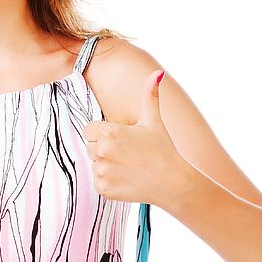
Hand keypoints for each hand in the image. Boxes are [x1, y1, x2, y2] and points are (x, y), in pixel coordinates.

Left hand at [83, 69, 185, 206]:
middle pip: (90, 147)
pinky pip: (97, 181)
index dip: (102, 133)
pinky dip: (108, 181)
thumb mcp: (154, 120)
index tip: (119, 139)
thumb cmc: (163, 149)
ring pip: (94, 164)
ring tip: (128, 165)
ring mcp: (101, 171)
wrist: (173, 182)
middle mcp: (102, 151)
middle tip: (126, 153)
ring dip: (106, 165)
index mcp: (109, 132)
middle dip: (104, 149)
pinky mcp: (103, 189)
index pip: (89, 130)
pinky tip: (126, 178)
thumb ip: (150, 95)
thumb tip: (157, 73)